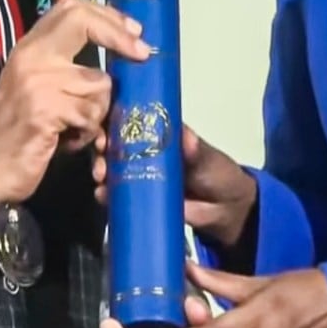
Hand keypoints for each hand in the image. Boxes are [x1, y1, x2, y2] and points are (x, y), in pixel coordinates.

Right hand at [0, 0, 150, 212]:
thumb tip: (117, 44)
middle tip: (142, 54)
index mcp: (30, 46)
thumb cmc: (17, 128)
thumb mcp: (36, 83)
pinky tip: (70, 139)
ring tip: (79, 125)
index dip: (107, 14)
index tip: (133, 30)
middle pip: (84, 22)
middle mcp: (32, 56)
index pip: (70, 8)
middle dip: (119, 37)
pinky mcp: (44, 110)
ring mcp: (37, 82)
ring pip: (99, 82)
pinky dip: (88, 132)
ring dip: (99, 110)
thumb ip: (64, 62)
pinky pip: (91, 115)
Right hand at [94, 125, 258, 246]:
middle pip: (116, 142)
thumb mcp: (208, 159)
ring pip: (113, 167)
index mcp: (161, 134)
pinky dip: (106, 194)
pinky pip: (118, 195)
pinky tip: (102, 195)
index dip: (115, 116)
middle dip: (103, 143)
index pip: (133, 118)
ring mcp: (141, 175)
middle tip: (101, 149)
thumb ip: (197, 150)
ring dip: (101, 168)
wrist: (225, 211)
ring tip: (101, 175)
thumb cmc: (218, 173)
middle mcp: (146, 151)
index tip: (105, 119)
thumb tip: (188, 137)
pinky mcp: (140, 199)